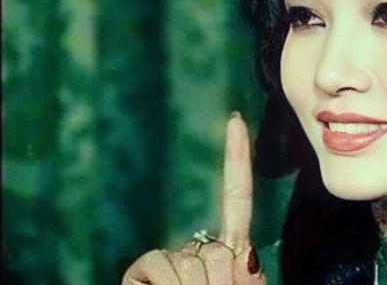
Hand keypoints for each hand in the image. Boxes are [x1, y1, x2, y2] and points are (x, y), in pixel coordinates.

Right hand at [122, 112, 266, 284]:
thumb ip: (243, 269)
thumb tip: (239, 253)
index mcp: (233, 252)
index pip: (236, 196)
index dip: (236, 159)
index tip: (233, 120)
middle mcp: (199, 250)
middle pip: (215, 247)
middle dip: (220, 283)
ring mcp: (169, 260)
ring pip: (189, 262)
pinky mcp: (141, 272)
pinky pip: (158, 265)